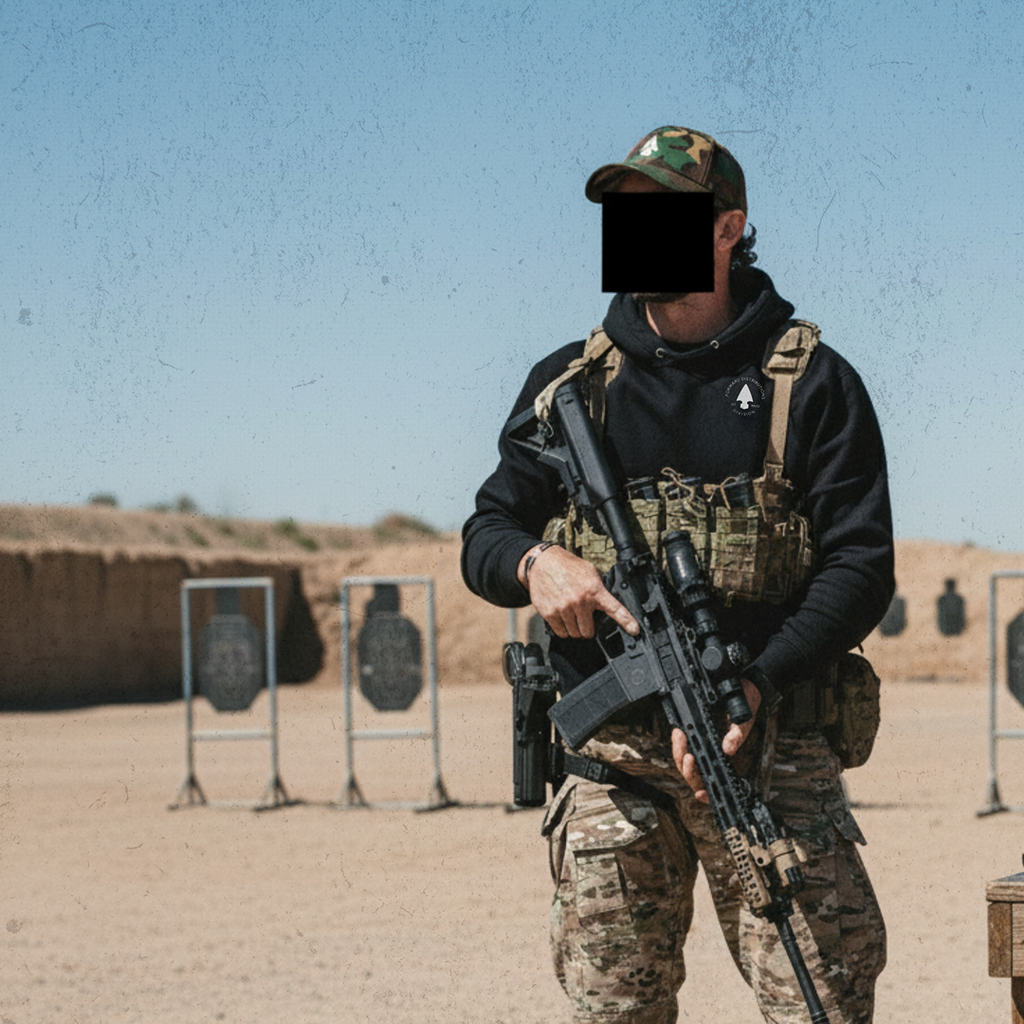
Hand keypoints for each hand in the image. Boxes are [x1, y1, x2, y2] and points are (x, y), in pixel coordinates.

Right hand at [520, 544, 639, 639]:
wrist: (543, 562)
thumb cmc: (567, 566)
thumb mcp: (590, 572)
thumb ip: (599, 588)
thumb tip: (607, 603)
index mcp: (594, 590)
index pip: (614, 609)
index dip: (627, 621)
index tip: (635, 630)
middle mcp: (580, 601)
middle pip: (588, 632)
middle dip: (587, 628)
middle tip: (583, 618)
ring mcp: (564, 609)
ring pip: (574, 634)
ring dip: (574, 628)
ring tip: (570, 614)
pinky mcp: (550, 613)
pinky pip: (561, 632)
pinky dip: (562, 628)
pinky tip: (561, 616)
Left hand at [671, 678, 761, 802]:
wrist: (746, 684)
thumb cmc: (747, 703)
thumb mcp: (744, 719)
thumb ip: (737, 734)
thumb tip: (727, 749)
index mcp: (727, 758)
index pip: (713, 782)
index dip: (706, 793)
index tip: (700, 794)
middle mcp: (715, 754)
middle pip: (695, 774)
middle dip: (687, 768)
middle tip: (687, 753)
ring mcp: (706, 746)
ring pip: (687, 762)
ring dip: (680, 753)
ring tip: (679, 736)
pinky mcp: (698, 734)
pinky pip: (686, 746)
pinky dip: (680, 743)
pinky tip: (679, 733)